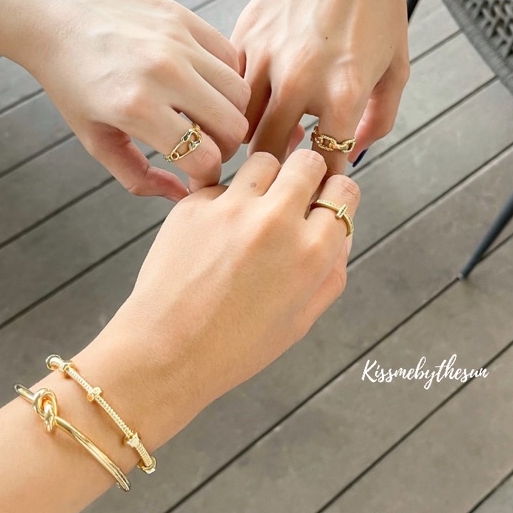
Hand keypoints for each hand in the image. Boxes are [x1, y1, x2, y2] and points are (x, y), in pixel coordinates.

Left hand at [19, 0, 249, 200]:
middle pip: (233, 128)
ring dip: (228, 114)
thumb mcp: (95, 139)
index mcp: (136, 108)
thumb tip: (182, 196)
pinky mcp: (184, 18)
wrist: (52, 14)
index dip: (206, 177)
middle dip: (223, 149)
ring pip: (240, 93)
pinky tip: (199, 85)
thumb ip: (138, 176)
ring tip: (203, 118)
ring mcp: (178, 41)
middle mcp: (164, 72)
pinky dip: (223, 79)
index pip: (205, 158)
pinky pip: (231, 58)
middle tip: (203, 149)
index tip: (196, 177)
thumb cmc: (70, 81)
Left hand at [83, 149, 359, 438]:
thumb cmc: (236, 346)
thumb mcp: (302, 319)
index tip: (322, 204)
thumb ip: (331, 270)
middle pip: (307, 162)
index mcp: (312, 252)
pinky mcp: (193, 204)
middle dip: (305, 175)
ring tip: (251, 213)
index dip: (335, 196)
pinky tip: (213, 234)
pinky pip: (221, 184)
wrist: (167, 353)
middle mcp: (276, 221)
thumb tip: (340, 230)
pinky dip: (223, 201)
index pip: (345, 190)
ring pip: (264, 160)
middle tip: (290, 198)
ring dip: (265, 179)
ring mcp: (231, 208)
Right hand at [232, 0, 420, 175]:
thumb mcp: (397, 70)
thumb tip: (351, 153)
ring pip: (239, 122)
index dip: (319, 185)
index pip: (322, 163)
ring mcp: (266, 55)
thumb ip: (378, 121)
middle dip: (276, 171)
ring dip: (251, 137)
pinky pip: (231, 86)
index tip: (316, 191)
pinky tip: (258, 99)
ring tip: (268, 137)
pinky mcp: (244, 36)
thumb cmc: (380, 8)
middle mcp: (299, 77)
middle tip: (282, 174)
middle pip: (269, 152)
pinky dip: (240, 101)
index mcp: (343, 90)